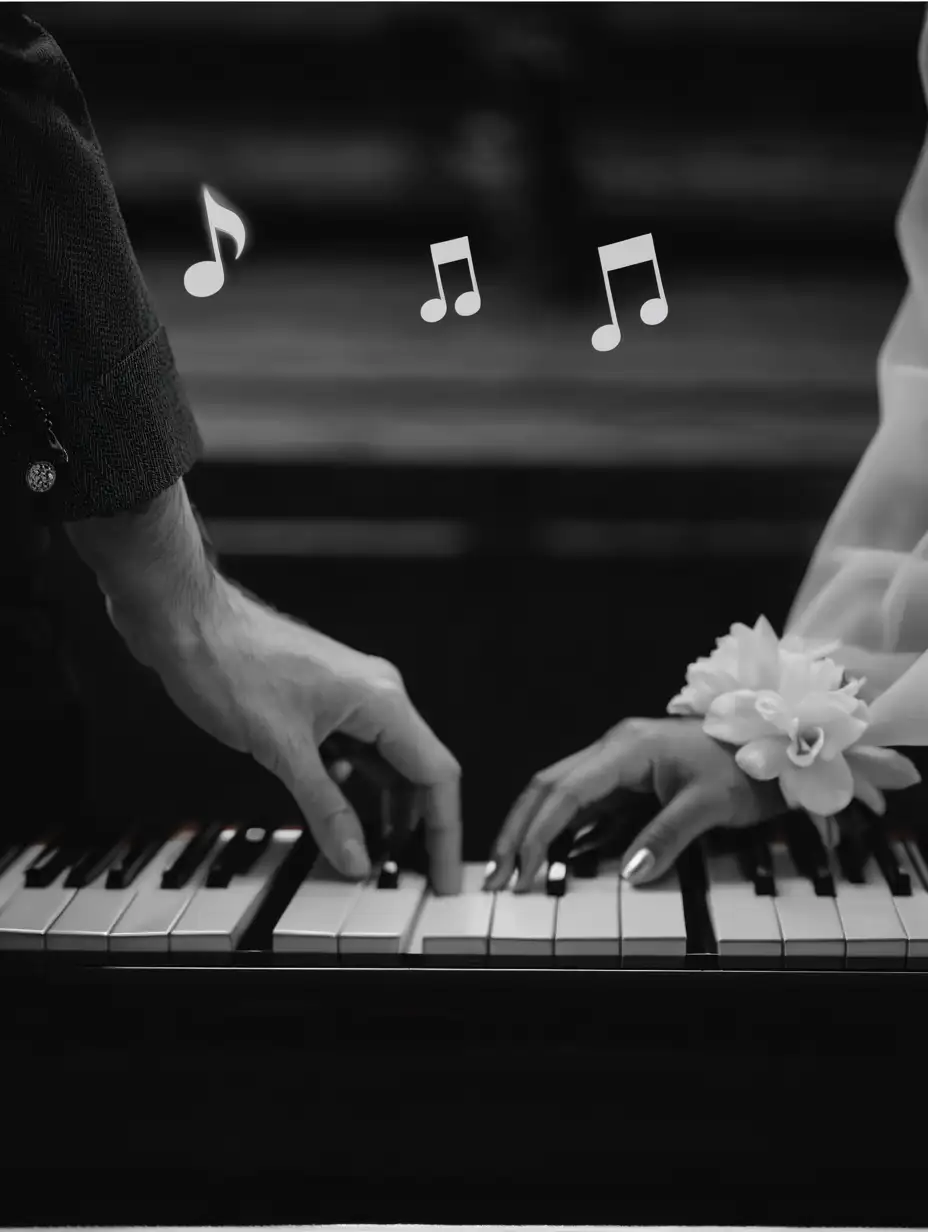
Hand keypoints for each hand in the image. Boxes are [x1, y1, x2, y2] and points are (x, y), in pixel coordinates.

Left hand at [108, 572, 462, 892]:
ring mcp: (349, 697)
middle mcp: (375, 695)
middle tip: (418, 878)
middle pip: (417, 771)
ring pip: (385, 763)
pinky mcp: (322, 702)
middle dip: (420, 827)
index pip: (436, 774)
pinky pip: (356, 752)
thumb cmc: (230, 663)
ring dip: (386, 809)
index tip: (445, 875)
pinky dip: (354, 788)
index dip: (445, 831)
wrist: (185, 620)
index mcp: (381, 700)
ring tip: (381, 857)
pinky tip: (341, 814)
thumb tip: (356, 858)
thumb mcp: (282, 751)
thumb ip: (325, 810)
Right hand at [485, 717, 784, 890]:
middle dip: (519, 831)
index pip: (565, 791)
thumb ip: (665, 836)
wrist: (779, 745)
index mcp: (626, 747)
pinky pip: (585, 803)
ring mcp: (619, 762)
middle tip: (497, 877)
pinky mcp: (630, 778)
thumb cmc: (746, 768)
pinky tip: (549, 858)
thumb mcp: (710, 803)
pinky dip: (561, 830)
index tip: (521, 872)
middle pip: (548, 786)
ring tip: (512, 871)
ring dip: (534, 830)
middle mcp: (614, 749)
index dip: (538, 833)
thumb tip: (626, 874)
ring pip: (560, 793)